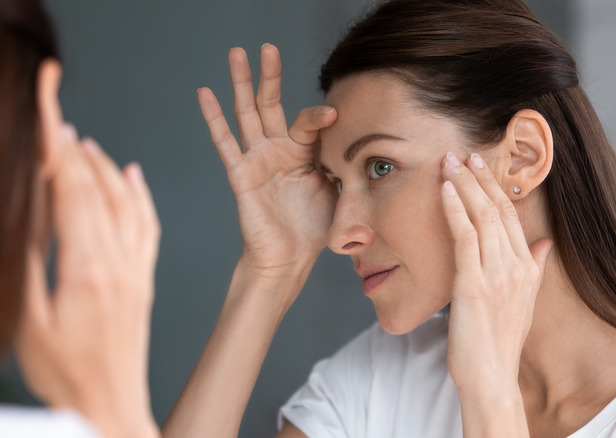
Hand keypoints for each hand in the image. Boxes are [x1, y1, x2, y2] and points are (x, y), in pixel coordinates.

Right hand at [14, 124, 159, 437]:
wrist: (111, 405)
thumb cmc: (66, 374)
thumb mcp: (31, 320)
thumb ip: (31, 264)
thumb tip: (30, 216)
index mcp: (85, 268)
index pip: (70, 192)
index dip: (58, 149)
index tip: (49, 114)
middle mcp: (118, 262)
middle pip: (97, 190)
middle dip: (75, 149)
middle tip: (59, 117)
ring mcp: (136, 270)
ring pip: (125, 204)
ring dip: (105, 168)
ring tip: (85, 143)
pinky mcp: (144, 280)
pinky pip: (149, 227)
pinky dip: (141, 196)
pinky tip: (134, 177)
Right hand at [197, 45, 337, 278]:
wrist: (290, 258)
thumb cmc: (314, 228)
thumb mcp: (339, 191)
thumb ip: (345, 166)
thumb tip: (367, 148)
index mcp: (304, 153)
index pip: (309, 122)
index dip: (320, 117)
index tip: (336, 113)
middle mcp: (279, 150)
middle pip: (272, 104)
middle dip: (270, 75)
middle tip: (268, 47)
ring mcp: (258, 159)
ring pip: (247, 113)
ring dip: (241, 83)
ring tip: (236, 53)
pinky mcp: (241, 174)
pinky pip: (225, 142)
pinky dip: (214, 118)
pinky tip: (205, 93)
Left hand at [440, 152, 552, 394]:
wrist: (492, 376)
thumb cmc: (500, 342)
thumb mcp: (525, 302)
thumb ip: (536, 268)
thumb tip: (545, 243)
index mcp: (527, 268)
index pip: (511, 216)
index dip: (494, 187)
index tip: (480, 166)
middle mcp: (515, 266)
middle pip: (497, 209)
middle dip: (478, 178)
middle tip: (462, 153)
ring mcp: (495, 274)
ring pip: (481, 216)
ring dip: (463, 185)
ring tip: (449, 162)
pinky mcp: (473, 284)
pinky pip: (464, 237)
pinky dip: (454, 209)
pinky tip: (444, 190)